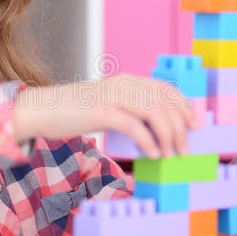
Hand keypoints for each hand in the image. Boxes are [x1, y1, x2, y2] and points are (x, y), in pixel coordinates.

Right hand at [12, 74, 199, 157]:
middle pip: (164, 101)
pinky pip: (134, 126)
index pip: (165, 88)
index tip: (195, 124)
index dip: (184, 106)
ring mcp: (112, 96)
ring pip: (155, 112)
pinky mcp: (101, 112)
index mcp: (126, 81)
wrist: (41, 109)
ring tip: (171, 155)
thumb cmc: (73, 112)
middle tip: (185, 148)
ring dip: (168, 136)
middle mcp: (123, 84)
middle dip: (180, 127)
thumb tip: (152, 129)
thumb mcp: (106, 105)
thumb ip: (127, 109)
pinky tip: (152, 155)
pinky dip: (148, 142)